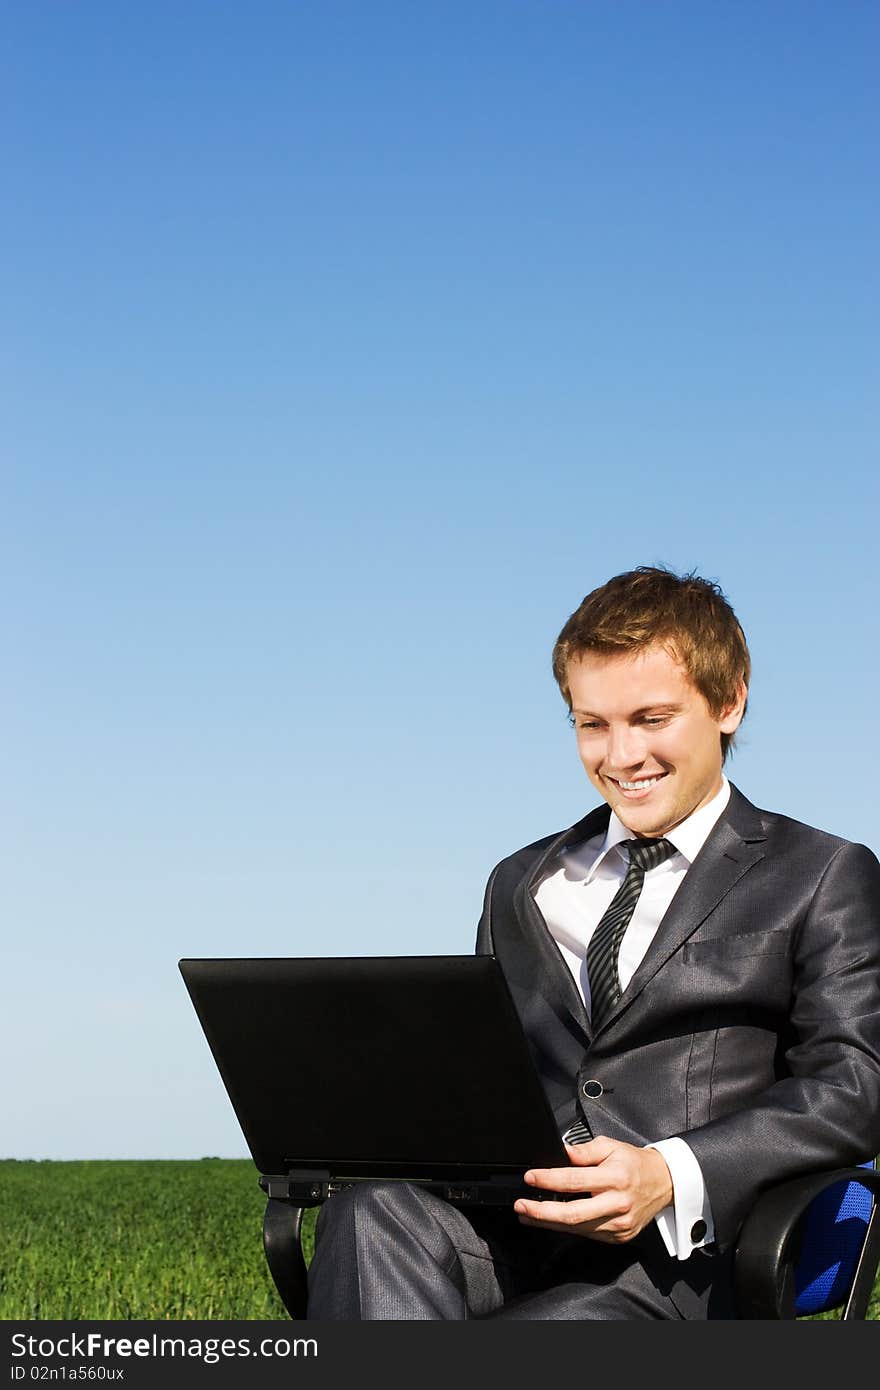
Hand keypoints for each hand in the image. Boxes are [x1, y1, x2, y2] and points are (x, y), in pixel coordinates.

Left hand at [513, 1136, 673, 1243]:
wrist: (664, 1183)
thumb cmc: (635, 1163)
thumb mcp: (611, 1146)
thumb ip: (584, 1151)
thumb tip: (561, 1152)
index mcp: (615, 1178)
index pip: (575, 1181)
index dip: (549, 1180)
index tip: (530, 1178)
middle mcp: (617, 1204)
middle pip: (573, 1214)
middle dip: (541, 1212)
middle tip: (521, 1206)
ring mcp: (619, 1225)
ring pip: (577, 1228)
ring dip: (549, 1223)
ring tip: (529, 1215)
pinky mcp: (619, 1237)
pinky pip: (588, 1234)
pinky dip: (567, 1228)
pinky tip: (552, 1221)